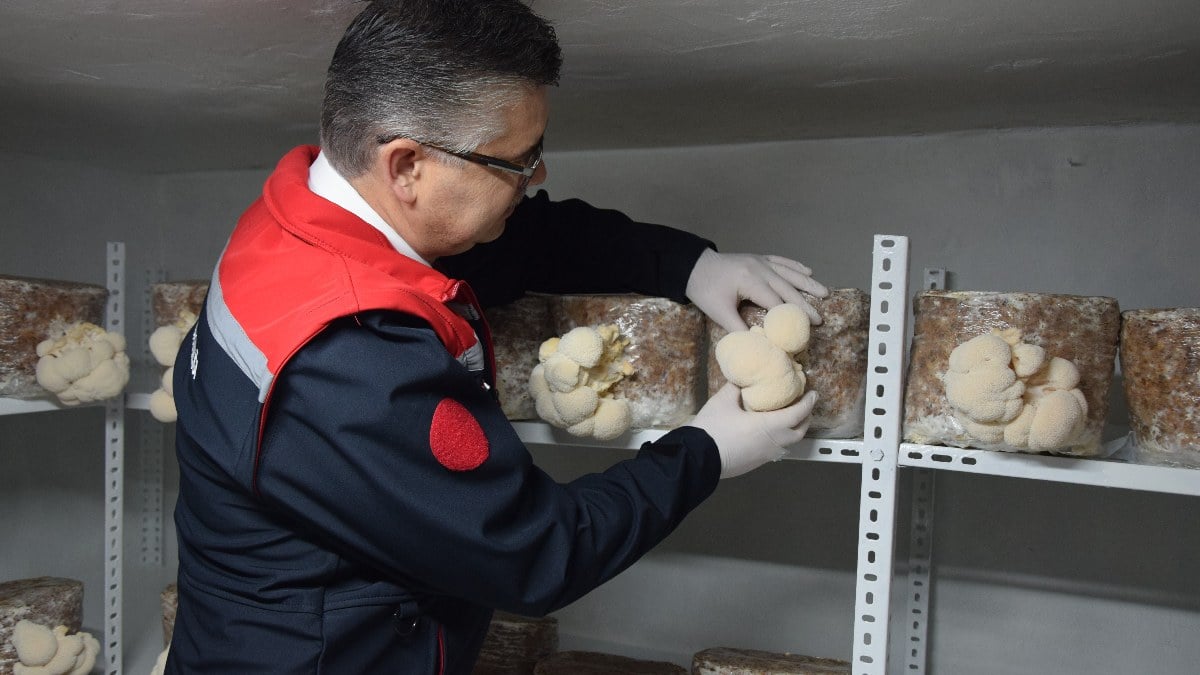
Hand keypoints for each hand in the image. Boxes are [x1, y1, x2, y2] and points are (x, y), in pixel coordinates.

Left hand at [685, 249, 828, 331]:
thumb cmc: (704, 290)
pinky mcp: (758, 258)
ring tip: (825, 293)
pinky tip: (808, 271)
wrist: (692, 266)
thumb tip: (758, 345)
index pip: (777, 302)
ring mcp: (760, 261)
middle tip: (821, 318)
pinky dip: (795, 266)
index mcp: (750, 280)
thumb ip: (739, 329)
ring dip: (807, 284)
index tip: (805, 329)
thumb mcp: (719, 313)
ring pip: (789, 273)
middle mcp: (759, 268)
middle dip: (805, 304)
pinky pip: (781, 261)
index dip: (792, 316)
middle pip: (788, 288)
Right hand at [690, 383, 817, 478]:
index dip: (808, 403)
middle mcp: (774, 442)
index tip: (813, 393)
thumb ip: (737, 387)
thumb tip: (744, 378)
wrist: (698, 458)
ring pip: (789, 442)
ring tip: (788, 417)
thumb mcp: (723, 401)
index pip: (798, 413)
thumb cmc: (714, 428)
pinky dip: (781, 438)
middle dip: (805, 417)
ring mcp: (766, 455)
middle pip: (799, 431)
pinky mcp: (757, 463)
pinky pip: (777, 449)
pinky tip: (770, 432)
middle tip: (803, 404)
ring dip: (794, 429)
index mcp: (770, 426)